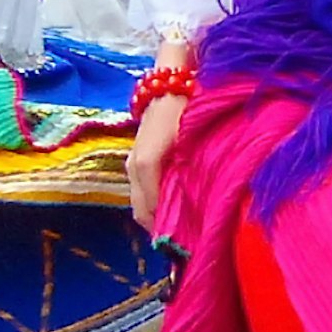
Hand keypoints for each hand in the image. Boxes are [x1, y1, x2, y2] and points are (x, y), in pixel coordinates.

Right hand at [126, 91, 185, 230]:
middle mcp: (134, 168)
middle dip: (163, 229)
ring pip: (142, 203)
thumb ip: (189, 179)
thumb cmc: (185, 110)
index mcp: (145, 166)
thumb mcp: (190, 145)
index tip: (190, 249)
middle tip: (190, 242)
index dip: (168, 234)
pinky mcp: (138, 158)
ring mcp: (133, 163)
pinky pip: (143, 191)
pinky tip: (176, 205)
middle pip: (143, 212)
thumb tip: (198, 214)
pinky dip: (157, 204)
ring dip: (159, 217)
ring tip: (185, 227)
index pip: (150, 213)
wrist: (170, 81)